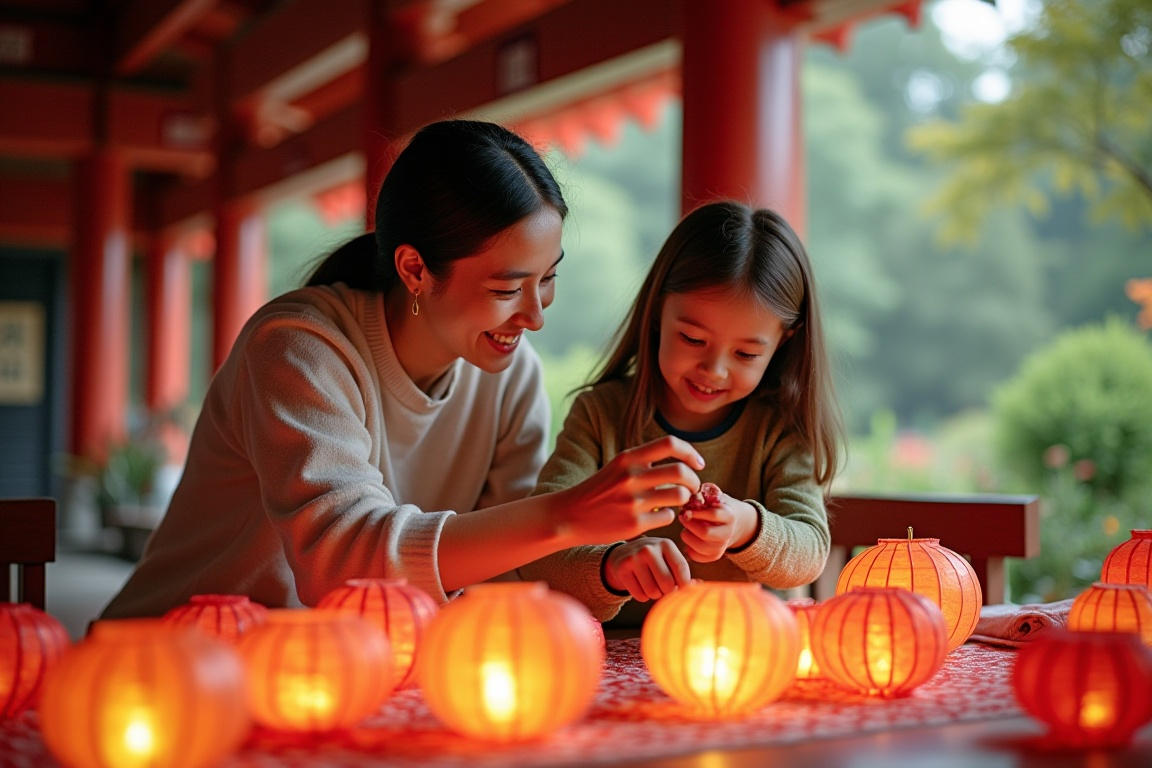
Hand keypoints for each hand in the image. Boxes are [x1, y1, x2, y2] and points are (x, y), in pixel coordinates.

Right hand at [557, 436, 703, 543]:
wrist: (570, 515)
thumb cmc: (600, 489)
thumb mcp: (618, 466)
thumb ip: (644, 460)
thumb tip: (679, 457)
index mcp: (629, 458)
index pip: (670, 444)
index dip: (690, 452)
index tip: (698, 463)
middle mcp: (632, 477)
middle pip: (681, 471)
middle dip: (694, 480)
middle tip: (693, 487)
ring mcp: (634, 501)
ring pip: (679, 496)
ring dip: (685, 499)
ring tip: (679, 502)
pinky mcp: (634, 524)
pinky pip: (667, 517)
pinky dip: (669, 516)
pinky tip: (660, 516)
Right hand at [603, 537, 691, 600]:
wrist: (623, 554)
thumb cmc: (654, 560)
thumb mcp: (668, 559)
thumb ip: (683, 572)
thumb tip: (699, 585)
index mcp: (666, 544)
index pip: (681, 569)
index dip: (684, 584)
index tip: (681, 589)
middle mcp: (649, 548)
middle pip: (667, 584)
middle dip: (667, 592)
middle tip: (664, 588)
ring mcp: (634, 558)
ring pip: (653, 592)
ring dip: (655, 595)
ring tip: (652, 586)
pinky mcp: (622, 568)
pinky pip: (640, 596)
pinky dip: (643, 597)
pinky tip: (640, 586)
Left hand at [679, 494, 758, 562]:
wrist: (732, 524)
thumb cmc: (717, 507)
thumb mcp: (715, 496)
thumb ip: (705, 493)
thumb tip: (693, 496)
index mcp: (730, 515)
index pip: (713, 515)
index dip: (696, 512)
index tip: (687, 509)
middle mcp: (728, 533)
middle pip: (705, 533)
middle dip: (689, 525)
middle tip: (683, 517)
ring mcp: (722, 546)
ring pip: (699, 546)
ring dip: (687, 535)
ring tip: (686, 527)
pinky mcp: (715, 556)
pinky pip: (695, 555)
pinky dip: (688, 547)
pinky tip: (690, 537)